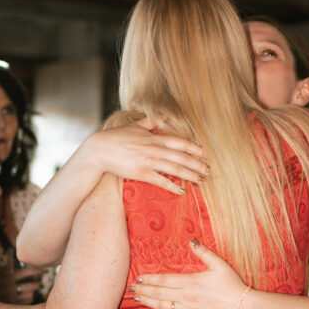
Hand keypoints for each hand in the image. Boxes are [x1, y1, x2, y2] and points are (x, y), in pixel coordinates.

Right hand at [0, 263, 43, 303]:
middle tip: (37, 284)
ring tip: (30, 291)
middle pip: (32, 285)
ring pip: (31, 294)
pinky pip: (27, 302)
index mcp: (7, 276)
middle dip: (36, 284)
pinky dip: (28, 299)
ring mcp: (12, 298)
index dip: (36, 271)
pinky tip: (25, 298)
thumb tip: (13, 255)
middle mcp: (10, 287)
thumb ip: (7, 267)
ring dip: (32, 292)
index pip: (26, 272)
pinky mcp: (12, 307)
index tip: (41, 270)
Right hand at [90, 116, 208, 193]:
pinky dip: (173, 187)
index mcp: (154, 137)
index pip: (180, 143)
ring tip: (201, 180)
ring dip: (190, 175)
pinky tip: (182, 191)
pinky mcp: (142, 173)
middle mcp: (154, 148)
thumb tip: (165, 117)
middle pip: (182, 157)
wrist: (99, 150)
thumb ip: (152, 122)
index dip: (195, 149)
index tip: (205, 155)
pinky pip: (161, 181)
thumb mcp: (135, 125)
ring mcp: (149, 161)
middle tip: (209, 171)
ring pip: (175, 169)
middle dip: (197, 164)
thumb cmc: (116, 137)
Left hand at [131, 239, 247, 308]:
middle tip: (131, 287)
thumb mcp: (219, 264)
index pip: (164, 279)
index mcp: (190, 282)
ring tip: (137, 298)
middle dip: (144, 290)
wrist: (242, 306)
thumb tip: (191, 240)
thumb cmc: (232, 284)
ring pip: (163, 307)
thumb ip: (203, 252)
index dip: (149, 279)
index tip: (138, 277)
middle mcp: (186, 297)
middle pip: (159, 293)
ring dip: (148, 302)